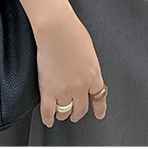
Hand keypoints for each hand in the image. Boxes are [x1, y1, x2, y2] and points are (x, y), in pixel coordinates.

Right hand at [36, 0, 107, 131]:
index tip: (99, 114)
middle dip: (78, 113)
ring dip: (63, 114)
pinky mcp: (48, 90)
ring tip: (61, 114)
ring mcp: (64, 90)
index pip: (99, 97)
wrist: (57, 27)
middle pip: (81, 109)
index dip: (99, 108)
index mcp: (93, 74)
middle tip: (75, 114)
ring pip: (65, 112)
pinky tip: (48, 120)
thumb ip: (89, 65)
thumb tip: (86, 71)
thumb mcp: (89, 50)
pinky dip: (48, 119)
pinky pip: (48, 112)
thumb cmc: (72, 31)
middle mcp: (81, 86)